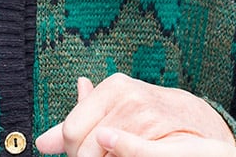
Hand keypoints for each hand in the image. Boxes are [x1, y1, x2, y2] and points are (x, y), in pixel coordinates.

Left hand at [36, 74, 235, 156]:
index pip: (71, 129)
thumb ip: (78, 122)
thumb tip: (41, 143)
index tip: (82, 154)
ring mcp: (144, 116)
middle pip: (84, 148)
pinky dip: (118, 156)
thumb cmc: (147, 113)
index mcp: (112, 86)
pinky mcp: (157, 136)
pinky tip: (118, 154)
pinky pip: (124, 156)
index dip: (72, 150)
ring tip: (115, 155)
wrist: (194, 118)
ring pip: (102, 156)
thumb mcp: (113, 109)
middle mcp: (127, 96)